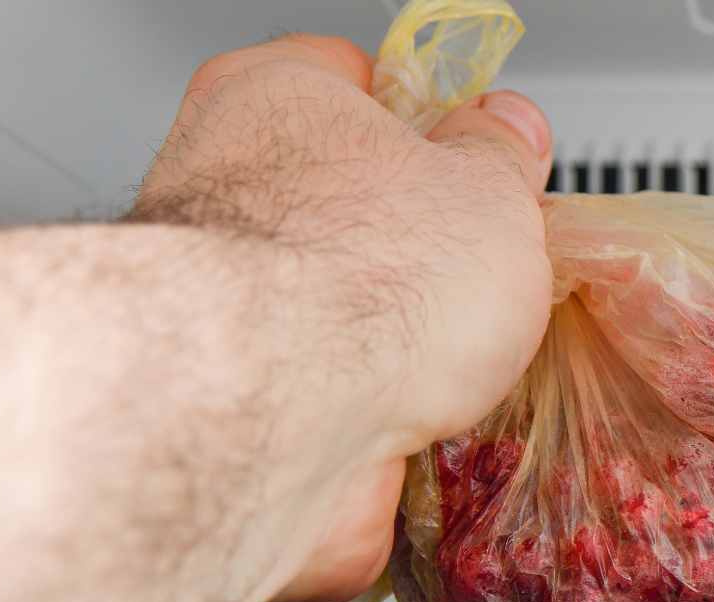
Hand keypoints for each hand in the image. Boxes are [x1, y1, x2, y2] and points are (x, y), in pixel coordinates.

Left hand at [133, 34, 553, 601]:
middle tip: (474, 266)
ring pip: (323, 298)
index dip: (425, 117)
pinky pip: (311, 379)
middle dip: (409, 239)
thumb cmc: (357, 280)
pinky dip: (359, 397)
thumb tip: (506, 132)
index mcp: (275, 95)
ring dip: (385, 330)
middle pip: (337, 194)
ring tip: (449, 356)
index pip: (351, 76)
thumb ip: (500, 155)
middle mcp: (215, 180)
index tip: (474, 154)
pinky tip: (405, 412)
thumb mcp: (489, 192)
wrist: (276, 413)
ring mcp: (207, 290)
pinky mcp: (219, 380)